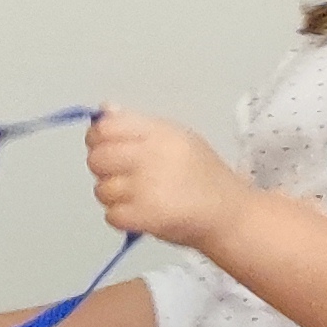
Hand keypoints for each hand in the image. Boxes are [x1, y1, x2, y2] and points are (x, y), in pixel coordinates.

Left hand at [88, 108, 250, 247]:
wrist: (230, 212)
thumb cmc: (202, 175)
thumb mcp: (177, 138)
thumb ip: (136, 124)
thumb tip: (104, 109)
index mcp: (160, 134)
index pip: (106, 128)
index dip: (98, 138)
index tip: (105, 146)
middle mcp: (152, 156)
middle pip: (97, 159)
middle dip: (103, 169)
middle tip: (123, 175)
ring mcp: (147, 187)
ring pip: (102, 189)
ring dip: (114, 196)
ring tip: (140, 196)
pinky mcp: (146, 215)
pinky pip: (111, 215)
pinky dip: (123, 217)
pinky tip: (143, 213)